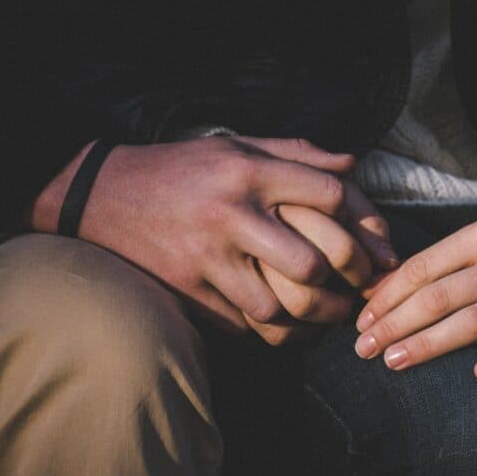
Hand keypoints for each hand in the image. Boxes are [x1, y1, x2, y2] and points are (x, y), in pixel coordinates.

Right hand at [31, 136, 394, 334]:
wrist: (100, 197)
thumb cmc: (179, 168)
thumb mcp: (234, 146)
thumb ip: (293, 153)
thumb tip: (351, 163)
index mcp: (246, 172)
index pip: (327, 195)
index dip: (363, 222)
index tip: (376, 244)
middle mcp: (229, 214)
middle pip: (311, 261)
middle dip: (346, 281)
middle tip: (360, 288)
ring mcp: (205, 258)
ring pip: (278, 306)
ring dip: (311, 317)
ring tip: (328, 313)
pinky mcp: (186, 291)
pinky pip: (242, 324)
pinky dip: (270, 329)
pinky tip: (285, 321)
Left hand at [354, 216, 476, 380]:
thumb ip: (436, 265)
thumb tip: (375, 293)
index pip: (423, 267)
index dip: (387, 297)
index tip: (360, 322)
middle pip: (441, 295)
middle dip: (395, 324)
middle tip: (364, 349)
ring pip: (475, 321)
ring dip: (430, 344)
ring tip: (394, 361)